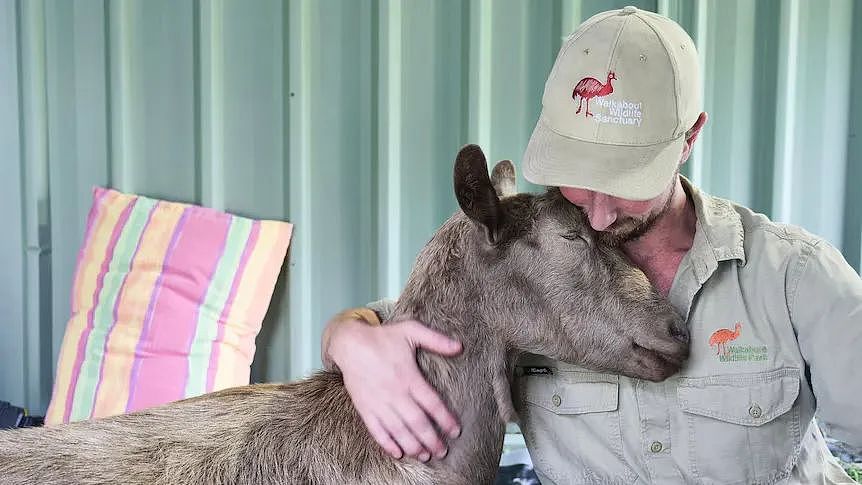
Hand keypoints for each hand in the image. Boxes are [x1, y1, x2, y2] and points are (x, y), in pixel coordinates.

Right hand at [329, 318, 462, 460]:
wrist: (349, 343)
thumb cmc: (381, 337)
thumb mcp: (411, 331)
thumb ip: (436, 339)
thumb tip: (459, 346)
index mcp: (409, 377)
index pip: (432, 403)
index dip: (445, 419)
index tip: (455, 431)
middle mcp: (395, 393)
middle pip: (417, 422)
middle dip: (431, 439)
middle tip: (442, 451)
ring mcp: (379, 402)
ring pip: (399, 430)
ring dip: (412, 445)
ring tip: (424, 455)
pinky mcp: (365, 407)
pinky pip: (376, 430)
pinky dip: (387, 443)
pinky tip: (397, 453)